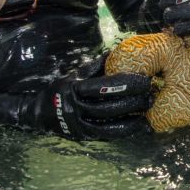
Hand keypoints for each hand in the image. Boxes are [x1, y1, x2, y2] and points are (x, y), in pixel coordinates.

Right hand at [32, 56, 152, 138]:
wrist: (39, 114)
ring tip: (148, 110)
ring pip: (110, 124)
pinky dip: (125, 131)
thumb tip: (117, 53)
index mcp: (75, 89)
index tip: (144, 79)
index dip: (126, 83)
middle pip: (109, 106)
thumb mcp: (74, 74)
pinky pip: (108, 135)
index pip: (104, 86)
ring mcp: (80, 125)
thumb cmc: (61, 89)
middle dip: (133, 101)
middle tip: (150, 95)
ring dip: (132, 118)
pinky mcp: (84, 136)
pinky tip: (140, 126)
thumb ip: (96, 66)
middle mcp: (77, 108)